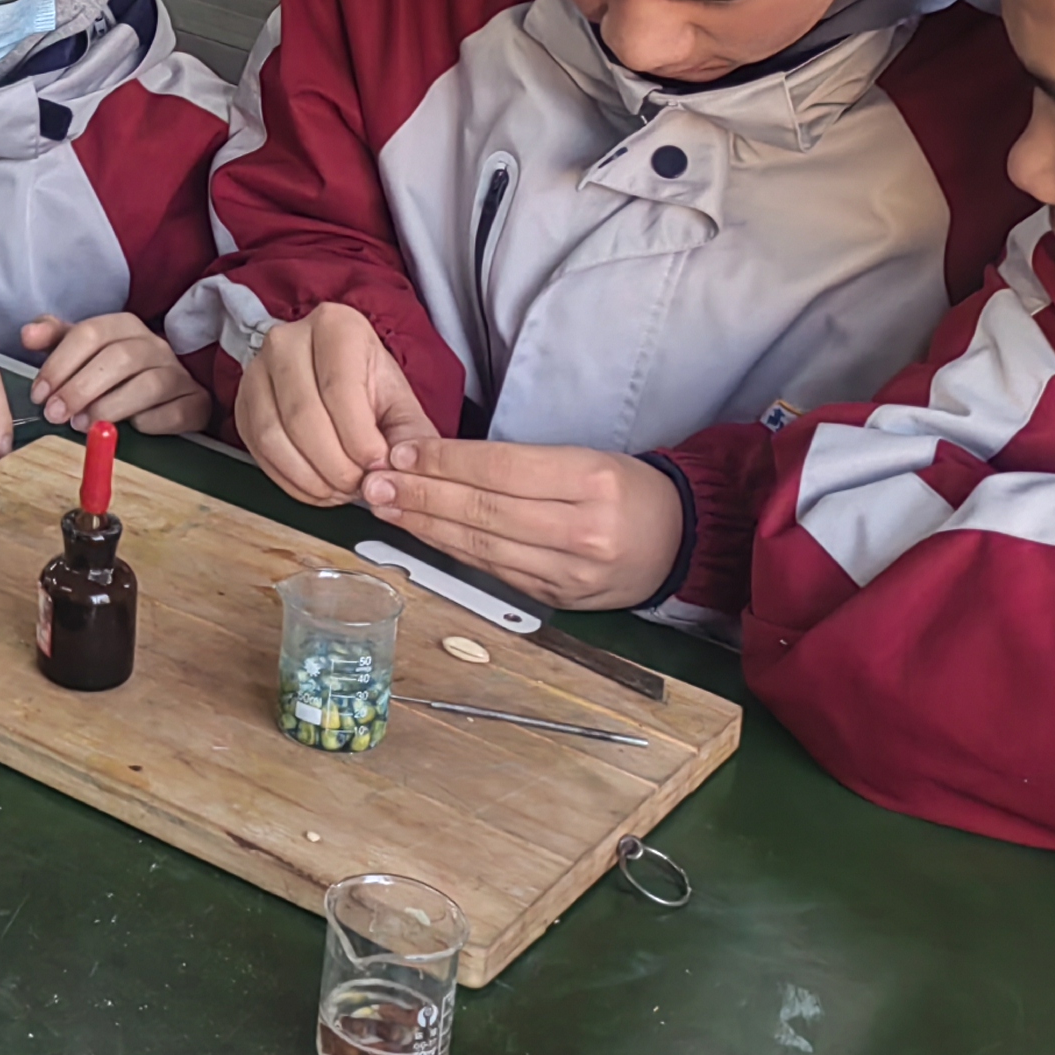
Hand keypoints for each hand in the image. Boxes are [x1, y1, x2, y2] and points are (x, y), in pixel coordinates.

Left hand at [22, 312, 209, 433]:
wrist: (170, 392)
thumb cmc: (116, 373)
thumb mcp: (83, 352)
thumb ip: (55, 339)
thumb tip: (27, 334)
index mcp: (124, 325)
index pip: (90, 333)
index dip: (60, 364)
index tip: (39, 394)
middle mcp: (155, 344)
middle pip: (118, 358)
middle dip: (80, 388)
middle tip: (55, 414)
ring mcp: (179, 373)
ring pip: (149, 384)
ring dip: (110, 407)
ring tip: (83, 426)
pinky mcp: (196, 402)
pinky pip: (176, 411)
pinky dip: (151, 422)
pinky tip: (131, 429)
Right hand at [237, 302, 437, 504]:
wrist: (336, 375)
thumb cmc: (370, 386)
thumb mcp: (401, 404)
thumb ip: (409, 439)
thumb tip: (394, 475)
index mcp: (335, 326)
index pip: (340, 389)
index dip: (360, 438)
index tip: (378, 466)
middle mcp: (287, 340)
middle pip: (303, 415)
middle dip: (335, 464)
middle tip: (358, 485)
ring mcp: (257, 369)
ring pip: (273, 435)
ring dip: (309, 476)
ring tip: (339, 489)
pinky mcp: (242, 402)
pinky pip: (257, 450)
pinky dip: (289, 480)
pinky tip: (316, 487)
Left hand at [359, 437, 685, 609]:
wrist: (677, 541)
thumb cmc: (625, 490)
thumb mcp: (586, 459)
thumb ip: (520, 464)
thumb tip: (441, 462)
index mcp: (592, 482)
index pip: (502, 469)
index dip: (446, 462)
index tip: (403, 454)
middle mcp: (584, 531)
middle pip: (486, 512)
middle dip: (423, 497)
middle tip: (377, 484)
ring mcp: (572, 573)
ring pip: (484, 547)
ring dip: (427, 528)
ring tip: (388, 509)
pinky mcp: (560, 600)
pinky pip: (496, 572)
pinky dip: (454, 553)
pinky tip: (425, 536)